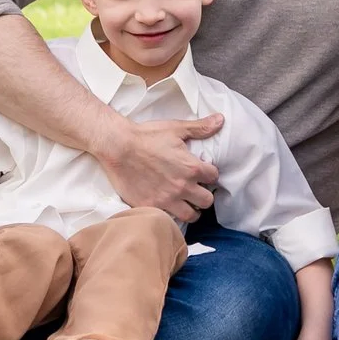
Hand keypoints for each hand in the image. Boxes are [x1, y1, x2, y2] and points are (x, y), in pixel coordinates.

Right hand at [94, 114, 222, 221]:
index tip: (203, 173)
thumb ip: (200, 128)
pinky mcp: (150, 207)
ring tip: (185, 202)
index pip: (214, 177)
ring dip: (191, 209)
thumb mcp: (176, 128)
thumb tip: (221, 120)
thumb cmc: (146, 136)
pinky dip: (170, 214)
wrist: (117, 146)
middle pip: (206, 201)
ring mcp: (166, 200)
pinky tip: (167, 206)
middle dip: (204, 195)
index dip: (210, 174)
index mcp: (191, 168)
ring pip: (190, 216)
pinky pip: (168, 219)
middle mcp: (182, 187)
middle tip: (196, 190)